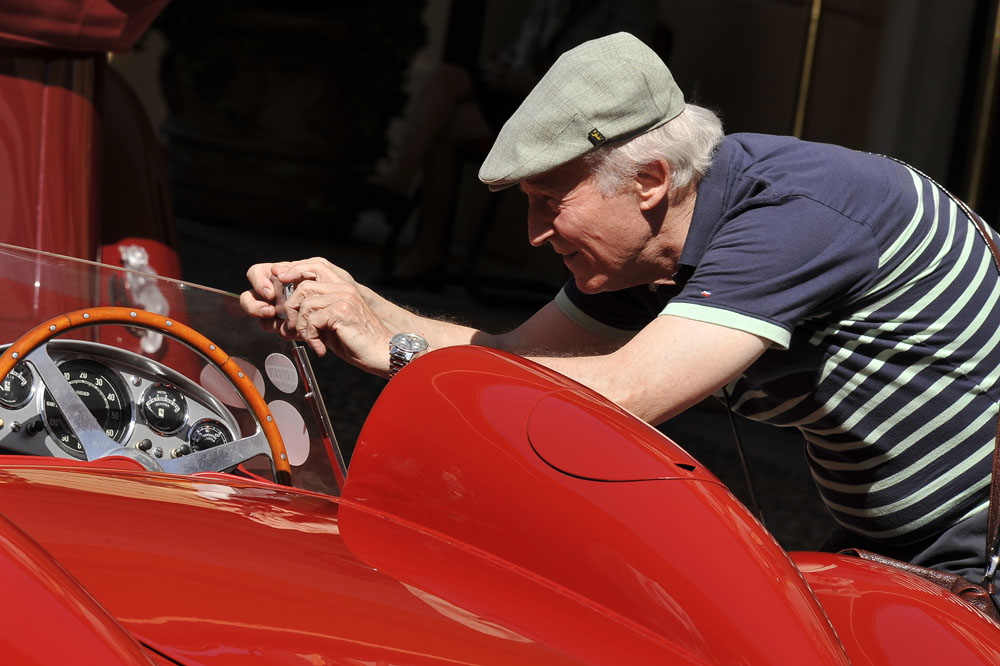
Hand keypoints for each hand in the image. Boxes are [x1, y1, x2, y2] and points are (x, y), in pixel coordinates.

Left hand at [240, 258, 393, 375]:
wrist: (381, 353)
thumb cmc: (356, 343)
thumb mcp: (328, 329)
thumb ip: (310, 320)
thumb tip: (283, 324)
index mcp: (339, 288)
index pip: (307, 276)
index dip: (290, 284)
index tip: (279, 302)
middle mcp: (342, 288)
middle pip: (302, 288)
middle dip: (292, 311)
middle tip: (295, 331)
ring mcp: (343, 297)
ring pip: (305, 304)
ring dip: (302, 327)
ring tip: (312, 341)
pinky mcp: (343, 310)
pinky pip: (313, 319)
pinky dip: (311, 337)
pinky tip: (321, 348)